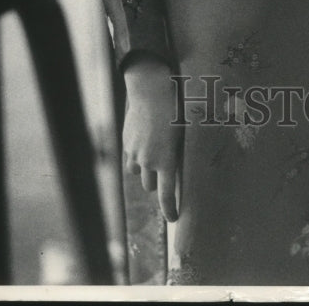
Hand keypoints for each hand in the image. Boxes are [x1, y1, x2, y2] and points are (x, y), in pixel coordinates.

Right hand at [123, 55, 181, 222]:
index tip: (173, 218)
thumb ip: (177, 153)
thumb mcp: (182, 133)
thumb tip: (178, 167)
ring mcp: (135, 152)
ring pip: (138, 172)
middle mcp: (148, 160)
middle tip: (163, 174)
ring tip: (153, 155)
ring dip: (145, 170)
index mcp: (166, 160)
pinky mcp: (126, 142)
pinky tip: (144, 144)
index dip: (169, 209)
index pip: (166, 194)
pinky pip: (130, 159)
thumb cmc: (175, 109)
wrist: (150, 90)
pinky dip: (136, 158)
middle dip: (156, 183)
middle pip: (150, 185)